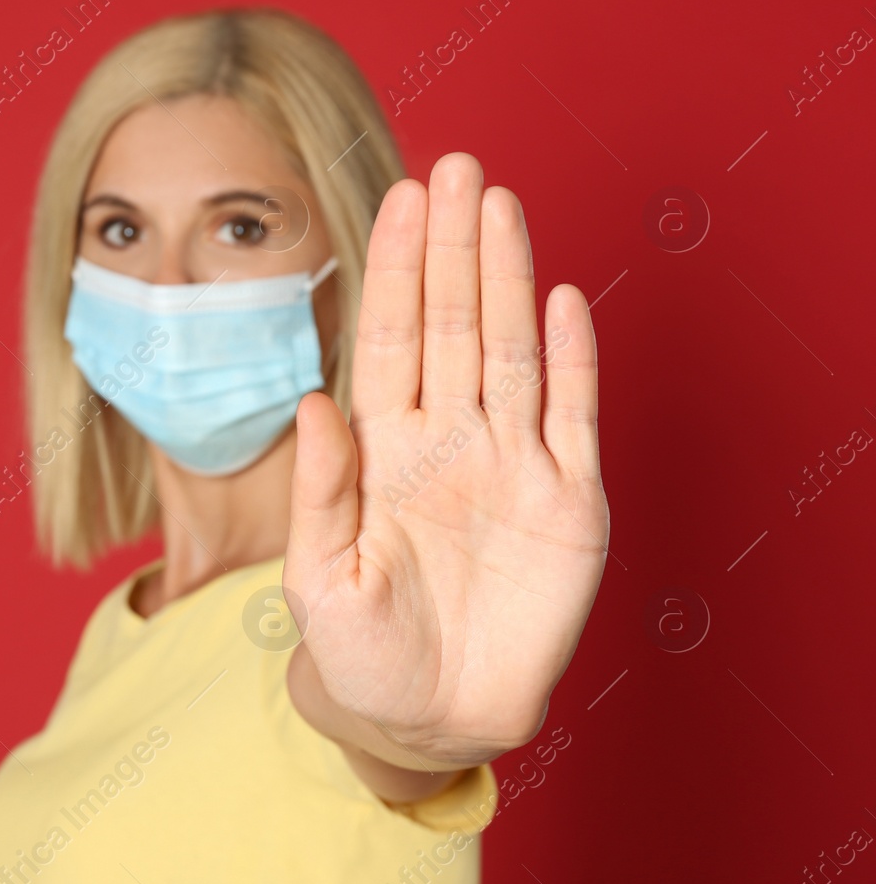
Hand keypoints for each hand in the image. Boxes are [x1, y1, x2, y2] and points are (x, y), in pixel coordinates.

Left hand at [283, 152, 608, 769]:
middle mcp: (448, 438)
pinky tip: (562, 298)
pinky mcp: (569, 502)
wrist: (431, 717)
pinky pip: (572, 417)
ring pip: (512, 350)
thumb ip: (319, 490)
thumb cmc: (361, 650)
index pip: (390, 337)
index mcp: (384, 448)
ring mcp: (511, 463)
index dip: (396, 269)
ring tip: (499, 203)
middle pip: (453, 323)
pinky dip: (571, 359)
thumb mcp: (318, 577)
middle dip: (452, 247)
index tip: (397, 196)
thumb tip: (311, 400)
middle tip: (454, 166)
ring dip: (507, 278)